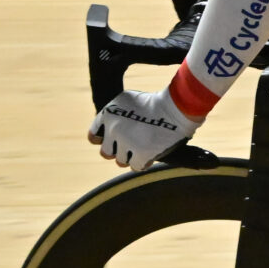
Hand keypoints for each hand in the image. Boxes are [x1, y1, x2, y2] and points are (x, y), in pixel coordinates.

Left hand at [88, 86, 202, 169]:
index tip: (112, 142)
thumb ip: (113, 116)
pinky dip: (143, 162)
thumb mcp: (126, 100)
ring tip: (143, 148)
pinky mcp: (141, 154)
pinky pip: (136, 166)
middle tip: (129, 148)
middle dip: (117, 151)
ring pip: (121, 161)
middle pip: (106, 152)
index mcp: (108, 114)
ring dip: (131, 157)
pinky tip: (149, 154)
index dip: (102, 141)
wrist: (175, 108)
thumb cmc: (153, 102)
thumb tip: (105, 132)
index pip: (93, 136)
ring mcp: (126, 142)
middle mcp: (113, 129)